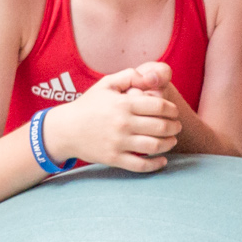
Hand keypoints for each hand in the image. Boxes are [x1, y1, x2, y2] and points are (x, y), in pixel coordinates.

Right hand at [44, 63, 181, 171]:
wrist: (65, 129)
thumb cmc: (89, 105)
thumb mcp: (106, 84)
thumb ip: (129, 75)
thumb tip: (149, 76)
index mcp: (123, 104)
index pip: (158, 106)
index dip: (172, 109)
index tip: (174, 112)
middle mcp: (123, 123)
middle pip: (160, 126)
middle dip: (174, 127)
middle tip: (176, 126)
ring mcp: (118, 143)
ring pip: (154, 146)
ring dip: (169, 144)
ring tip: (172, 140)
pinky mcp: (114, 159)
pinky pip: (141, 165)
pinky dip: (156, 165)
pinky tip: (163, 161)